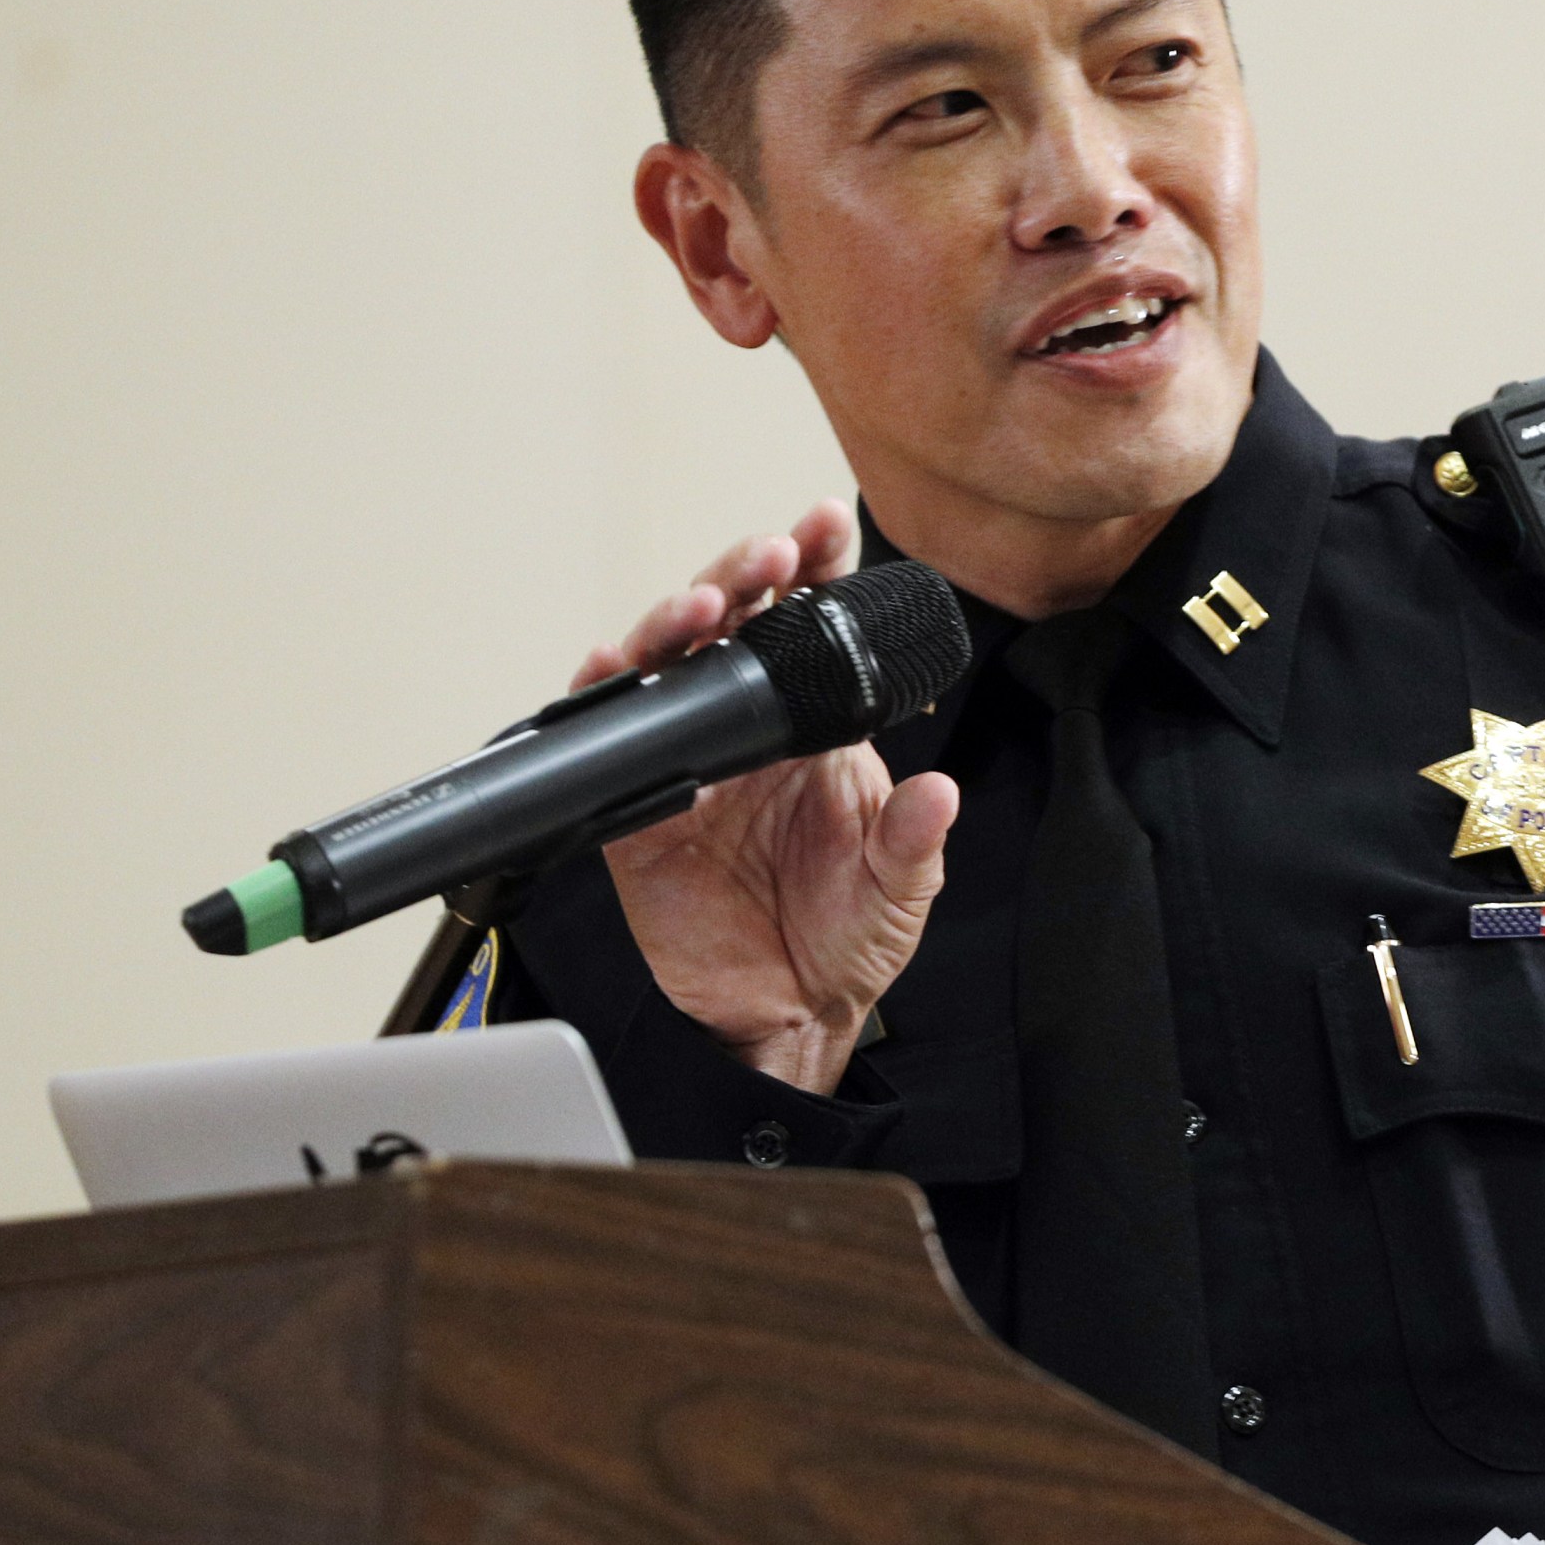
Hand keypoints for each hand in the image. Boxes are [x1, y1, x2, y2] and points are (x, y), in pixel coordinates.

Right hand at [580, 502, 960, 1093]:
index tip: (826, 527)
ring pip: (669, 666)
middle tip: (772, 556)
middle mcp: (748, 732)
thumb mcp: (901, 888)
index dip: (814, 572)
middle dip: (746, 577)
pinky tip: (616, 663)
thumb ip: (914, 840)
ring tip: (710, 604)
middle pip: (733, 627)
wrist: (788, 1017)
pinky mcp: (637, 811)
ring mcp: (688, 763)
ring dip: (681, 622)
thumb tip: (938, 794)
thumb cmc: (846, 940)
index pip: (812, 630)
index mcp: (814, 730)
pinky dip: (605, 695)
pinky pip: (611, 743)